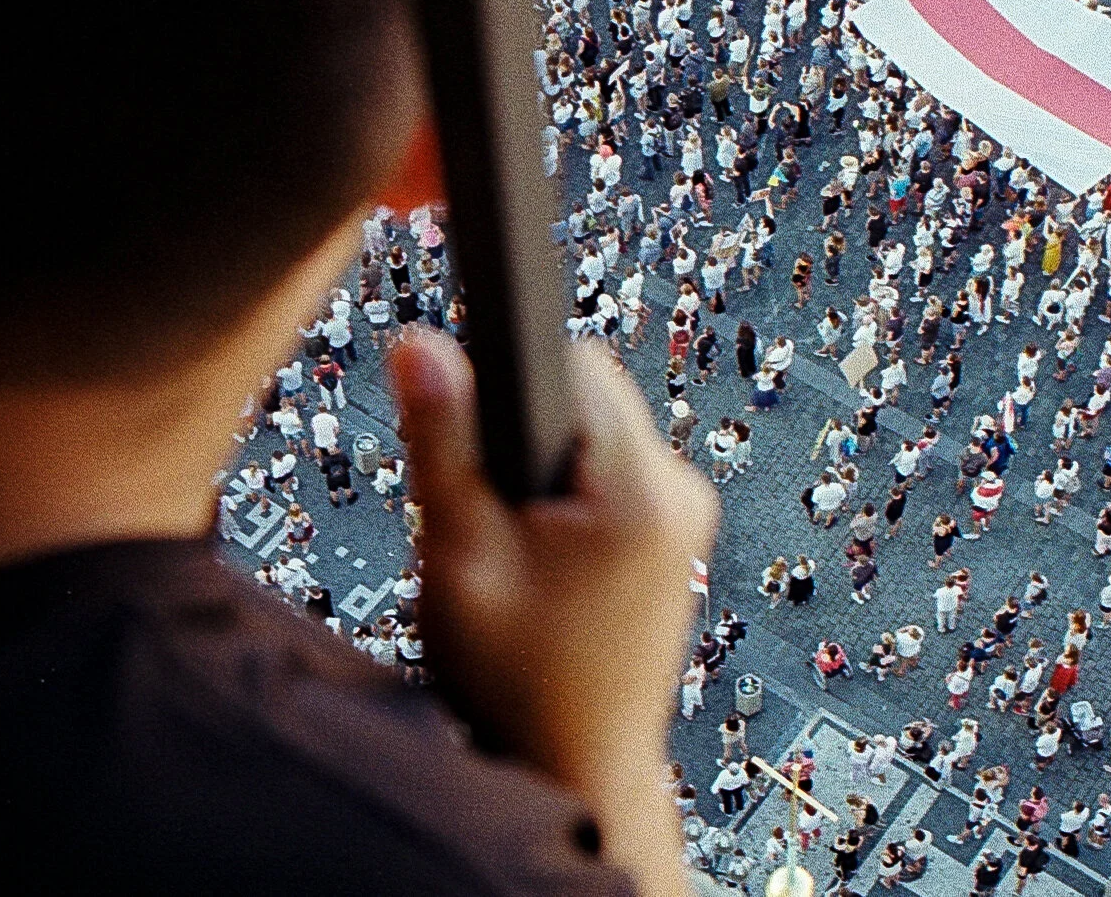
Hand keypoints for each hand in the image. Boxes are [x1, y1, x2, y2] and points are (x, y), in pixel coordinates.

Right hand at [391, 331, 716, 896]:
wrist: (573, 767)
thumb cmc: (516, 683)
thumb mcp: (459, 555)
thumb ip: (442, 440)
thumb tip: (423, 343)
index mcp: (641, 492)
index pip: (572, 365)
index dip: (506, 386)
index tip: (474, 436)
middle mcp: (681, 492)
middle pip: (585, 399)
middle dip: (523, 438)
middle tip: (491, 524)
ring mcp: (687, 515)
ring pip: (593, 439)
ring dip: (543, 476)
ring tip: (518, 559)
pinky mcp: (677, 534)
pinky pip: (611, 478)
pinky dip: (567, 504)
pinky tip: (544, 569)